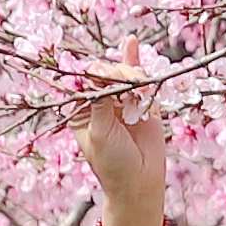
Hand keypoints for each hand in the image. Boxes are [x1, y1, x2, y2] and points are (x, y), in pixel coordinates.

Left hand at [72, 48, 170, 220]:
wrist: (140, 183)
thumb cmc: (112, 164)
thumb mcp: (99, 132)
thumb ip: (99, 101)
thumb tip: (96, 71)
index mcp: (83, 111)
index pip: (83, 82)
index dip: (92, 73)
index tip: (99, 74)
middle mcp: (101, 103)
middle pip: (105, 74)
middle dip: (116, 75)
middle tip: (127, 88)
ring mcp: (122, 102)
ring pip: (123, 75)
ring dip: (131, 76)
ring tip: (140, 92)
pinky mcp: (143, 104)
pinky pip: (139, 79)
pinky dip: (135, 61)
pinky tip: (131, 42)